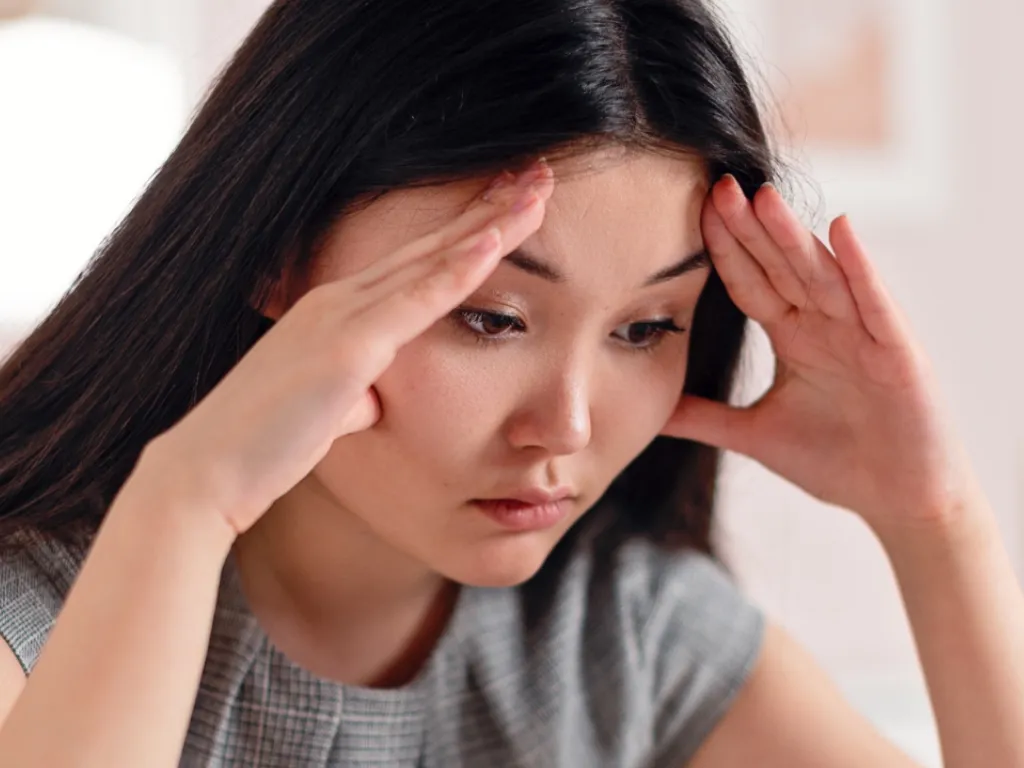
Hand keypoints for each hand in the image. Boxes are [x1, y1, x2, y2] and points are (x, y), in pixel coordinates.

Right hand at [142, 161, 553, 534]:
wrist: (211, 470)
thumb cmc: (266, 444)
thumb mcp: (326, 408)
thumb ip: (356, 392)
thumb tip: (371, 399)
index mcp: (337, 311)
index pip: (416, 261)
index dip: (466, 229)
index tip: (511, 205)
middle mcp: (340, 300)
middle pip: (431, 245)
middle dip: (489, 205)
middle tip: (539, 173)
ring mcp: (341, 317)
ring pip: (432, 258)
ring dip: (491, 221)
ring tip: (537, 188)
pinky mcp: (346, 347)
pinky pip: (415, 300)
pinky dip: (459, 267)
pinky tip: (496, 239)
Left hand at [662, 175, 977, 532]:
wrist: (898, 499)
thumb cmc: (836, 461)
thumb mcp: (754, 435)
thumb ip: (704, 417)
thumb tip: (651, 411)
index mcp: (793, 335)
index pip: (750, 282)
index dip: (724, 250)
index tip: (692, 212)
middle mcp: (825, 324)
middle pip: (781, 266)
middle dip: (751, 228)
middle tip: (718, 186)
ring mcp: (862, 334)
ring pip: (821, 275)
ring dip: (793, 237)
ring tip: (764, 198)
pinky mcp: (896, 353)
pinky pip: (874, 304)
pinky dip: (859, 268)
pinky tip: (841, 231)